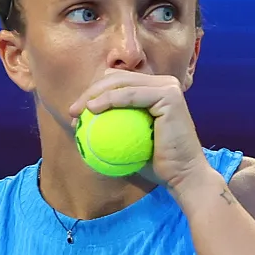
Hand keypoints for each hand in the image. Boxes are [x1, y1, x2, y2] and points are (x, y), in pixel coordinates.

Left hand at [69, 69, 211, 194]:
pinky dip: (109, 100)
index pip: (117, 82)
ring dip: (94, 94)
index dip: (93, 92)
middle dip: (90, 91)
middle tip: (72, 111)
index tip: (75, 113)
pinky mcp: (169, 95)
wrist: (182, 176)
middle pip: (117, 78)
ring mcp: (167, 87)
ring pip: (121, 83)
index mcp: (154, 89)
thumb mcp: (126, 143)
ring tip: (77, 112)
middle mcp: (163, 83)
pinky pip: (130, 95)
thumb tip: (79, 121)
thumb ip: (111, 127)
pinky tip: (92, 109)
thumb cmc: (154, 164)